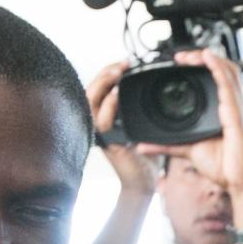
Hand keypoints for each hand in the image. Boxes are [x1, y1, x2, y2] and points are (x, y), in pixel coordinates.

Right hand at [86, 60, 157, 194]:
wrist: (143, 181)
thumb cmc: (143, 154)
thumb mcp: (142, 124)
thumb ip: (141, 107)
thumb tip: (153, 86)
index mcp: (105, 116)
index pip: (98, 87)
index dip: (107, 72)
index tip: (125, 62)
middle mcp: (97, 122)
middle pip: (90, 89)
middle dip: (105, 73)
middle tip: (122, 64)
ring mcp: (100, 132)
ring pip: (90, 101)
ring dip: (103, 84)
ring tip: (117, 73)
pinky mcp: (106, 142)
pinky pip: (101, 122)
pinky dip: (108, 107)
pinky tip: (117, 96)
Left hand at [135, 49, 242, 199]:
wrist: (239, 183)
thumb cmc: (224, 167)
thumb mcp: (188, 151)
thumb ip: (166, 145)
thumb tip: (143, 145)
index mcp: (224, 111)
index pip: (217, 79)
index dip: (203, 66)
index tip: (180, 64)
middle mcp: (233, 106)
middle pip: (223, 69)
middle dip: (204, 58)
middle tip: (182, 57)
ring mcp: (237, 108)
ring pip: (227, 71)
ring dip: (209, 58)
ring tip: (192, 54)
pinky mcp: (237, 114)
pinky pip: (228, 85)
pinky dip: (218, 69)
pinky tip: (207, 58)